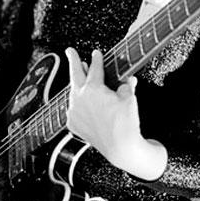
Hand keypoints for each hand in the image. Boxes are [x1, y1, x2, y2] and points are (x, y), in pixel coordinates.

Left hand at [65, 48, 166, 180]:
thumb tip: (128, 80)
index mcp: (92, 89)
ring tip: (81, 76)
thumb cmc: (126, 123)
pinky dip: (78, 103)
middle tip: (70, 52)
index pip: (95, 69)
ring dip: (78, 84)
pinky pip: (73, 109)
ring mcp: (73, 112)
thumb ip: (126, 86)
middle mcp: (79, 98)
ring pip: (73, 92)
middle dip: (74, 61)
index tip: (96, 53)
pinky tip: (82, 101)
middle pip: (75, 74)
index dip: (96, 60)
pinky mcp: (72, 124)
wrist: (121, 148)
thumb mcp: (129, 99)